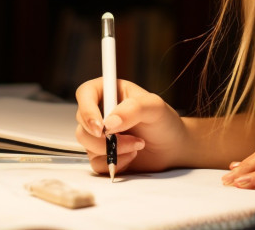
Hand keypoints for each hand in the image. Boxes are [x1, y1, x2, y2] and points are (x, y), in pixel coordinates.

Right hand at [74, 78, 190, 175]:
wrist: (172, 148)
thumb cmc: (164, 122)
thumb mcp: (155, 107)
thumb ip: (134, 109)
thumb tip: (110, 122)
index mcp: (109, 92)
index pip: (85, 93)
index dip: (87, 110)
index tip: (101, 127)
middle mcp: (101, 111)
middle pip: (83, 123)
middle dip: (105, 137)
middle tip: (133, 139)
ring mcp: (99, 134)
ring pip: (87, 144)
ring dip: (113, 150)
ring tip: (137, 145)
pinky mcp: (101, 154)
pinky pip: (96, 162)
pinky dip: (114, 163)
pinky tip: (131, 156)